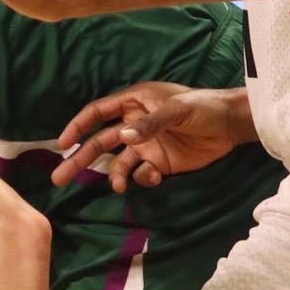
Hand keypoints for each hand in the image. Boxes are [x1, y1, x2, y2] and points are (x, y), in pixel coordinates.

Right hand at [50, 82, 245, 191]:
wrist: (231, 126)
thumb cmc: (204, 106)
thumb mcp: (178, 109)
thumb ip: (150, 123)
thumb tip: (123, 136)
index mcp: (134, 103)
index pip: (97, 113)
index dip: (77, 126)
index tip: (61, 143)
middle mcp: (133, 125)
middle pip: (99, 143)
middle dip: (79, 159)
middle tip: (58, 178)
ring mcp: (145, 146)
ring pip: (117, 163)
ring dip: (113, 176)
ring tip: (117, 187)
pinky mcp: (158, 163)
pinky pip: (140, 174)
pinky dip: (141, 179)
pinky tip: (153, 177)